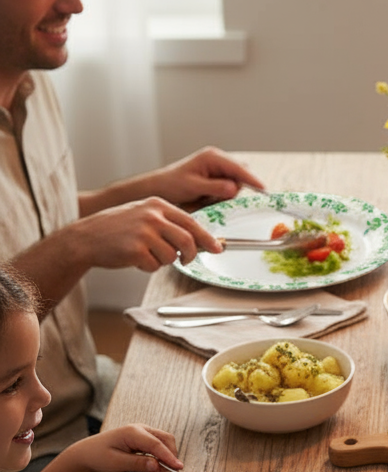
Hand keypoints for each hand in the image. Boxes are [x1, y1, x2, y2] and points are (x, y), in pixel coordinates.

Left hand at [64, 425, 181, 471]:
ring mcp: (141, 431)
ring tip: (164, 469)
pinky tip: (158, 463)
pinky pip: (157, 443)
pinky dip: (161, 452)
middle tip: (173, 470)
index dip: (169, 457)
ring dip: (167, 453)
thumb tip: (158, 466)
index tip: (178, 468)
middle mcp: (139, 428)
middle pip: (165, 438)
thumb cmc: (98, 456)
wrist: (85, 452)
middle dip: (171, 454)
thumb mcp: (117, 463)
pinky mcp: (141, 436)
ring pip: (163, 440)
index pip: (157, 445)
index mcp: (132, 432)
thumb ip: (139, 464)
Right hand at [72, 197, 222, 268]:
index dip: (207, 238)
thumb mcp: (144, 215)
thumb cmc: (117, 229)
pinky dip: (148, 267)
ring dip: (163, 261)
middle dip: (190, 255)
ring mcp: (144, 231)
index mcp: (157, 204)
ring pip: (172, 256)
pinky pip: (154, 266)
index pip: (191, 222)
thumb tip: (200, 241)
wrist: (85, 237)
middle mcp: (152, 215)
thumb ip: (169, 224)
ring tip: (147, 254)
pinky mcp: (135, 248)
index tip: (217, 248)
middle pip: (188, 241)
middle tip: (185, 261)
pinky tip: (134, 258)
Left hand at [147, 146, 264, 208]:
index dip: (252, 179)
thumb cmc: (173, 185)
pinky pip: (229, 189)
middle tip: (213, 198)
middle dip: (232, 190)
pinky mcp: (218, 177)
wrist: (161, 187)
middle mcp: (218, 159)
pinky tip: (207, 197)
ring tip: (205, 198)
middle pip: (240, 176)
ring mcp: (219, 168)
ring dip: (225, 195)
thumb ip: (214, 187)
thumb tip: (233, 188)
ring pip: (236, 184)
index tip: (263, 189)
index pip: (239, 168)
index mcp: (212, 157)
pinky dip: (221, 196)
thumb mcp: (193, 187)